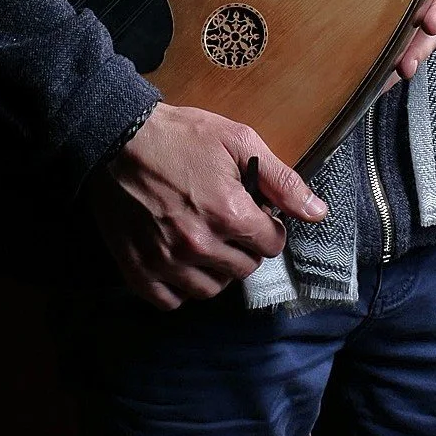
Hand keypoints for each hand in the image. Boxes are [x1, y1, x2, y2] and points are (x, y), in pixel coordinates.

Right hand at [87, 103, 326, 309]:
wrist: (117, 136)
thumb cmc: (180, 134)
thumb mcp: (237, 140)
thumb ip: (281, 180)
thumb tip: (318, 212)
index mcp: (229, 213)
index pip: (271, 245)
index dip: (268, 228)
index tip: (255, 215)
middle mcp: (200, 244)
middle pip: (244, 269)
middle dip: (244, 247)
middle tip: (229, 224)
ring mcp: (167, 261)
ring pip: (211, 289)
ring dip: (216, 270)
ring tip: (207, 242)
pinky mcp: (138, 270)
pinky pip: (171, 301)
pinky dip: (180, 287)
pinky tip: (180, 262)